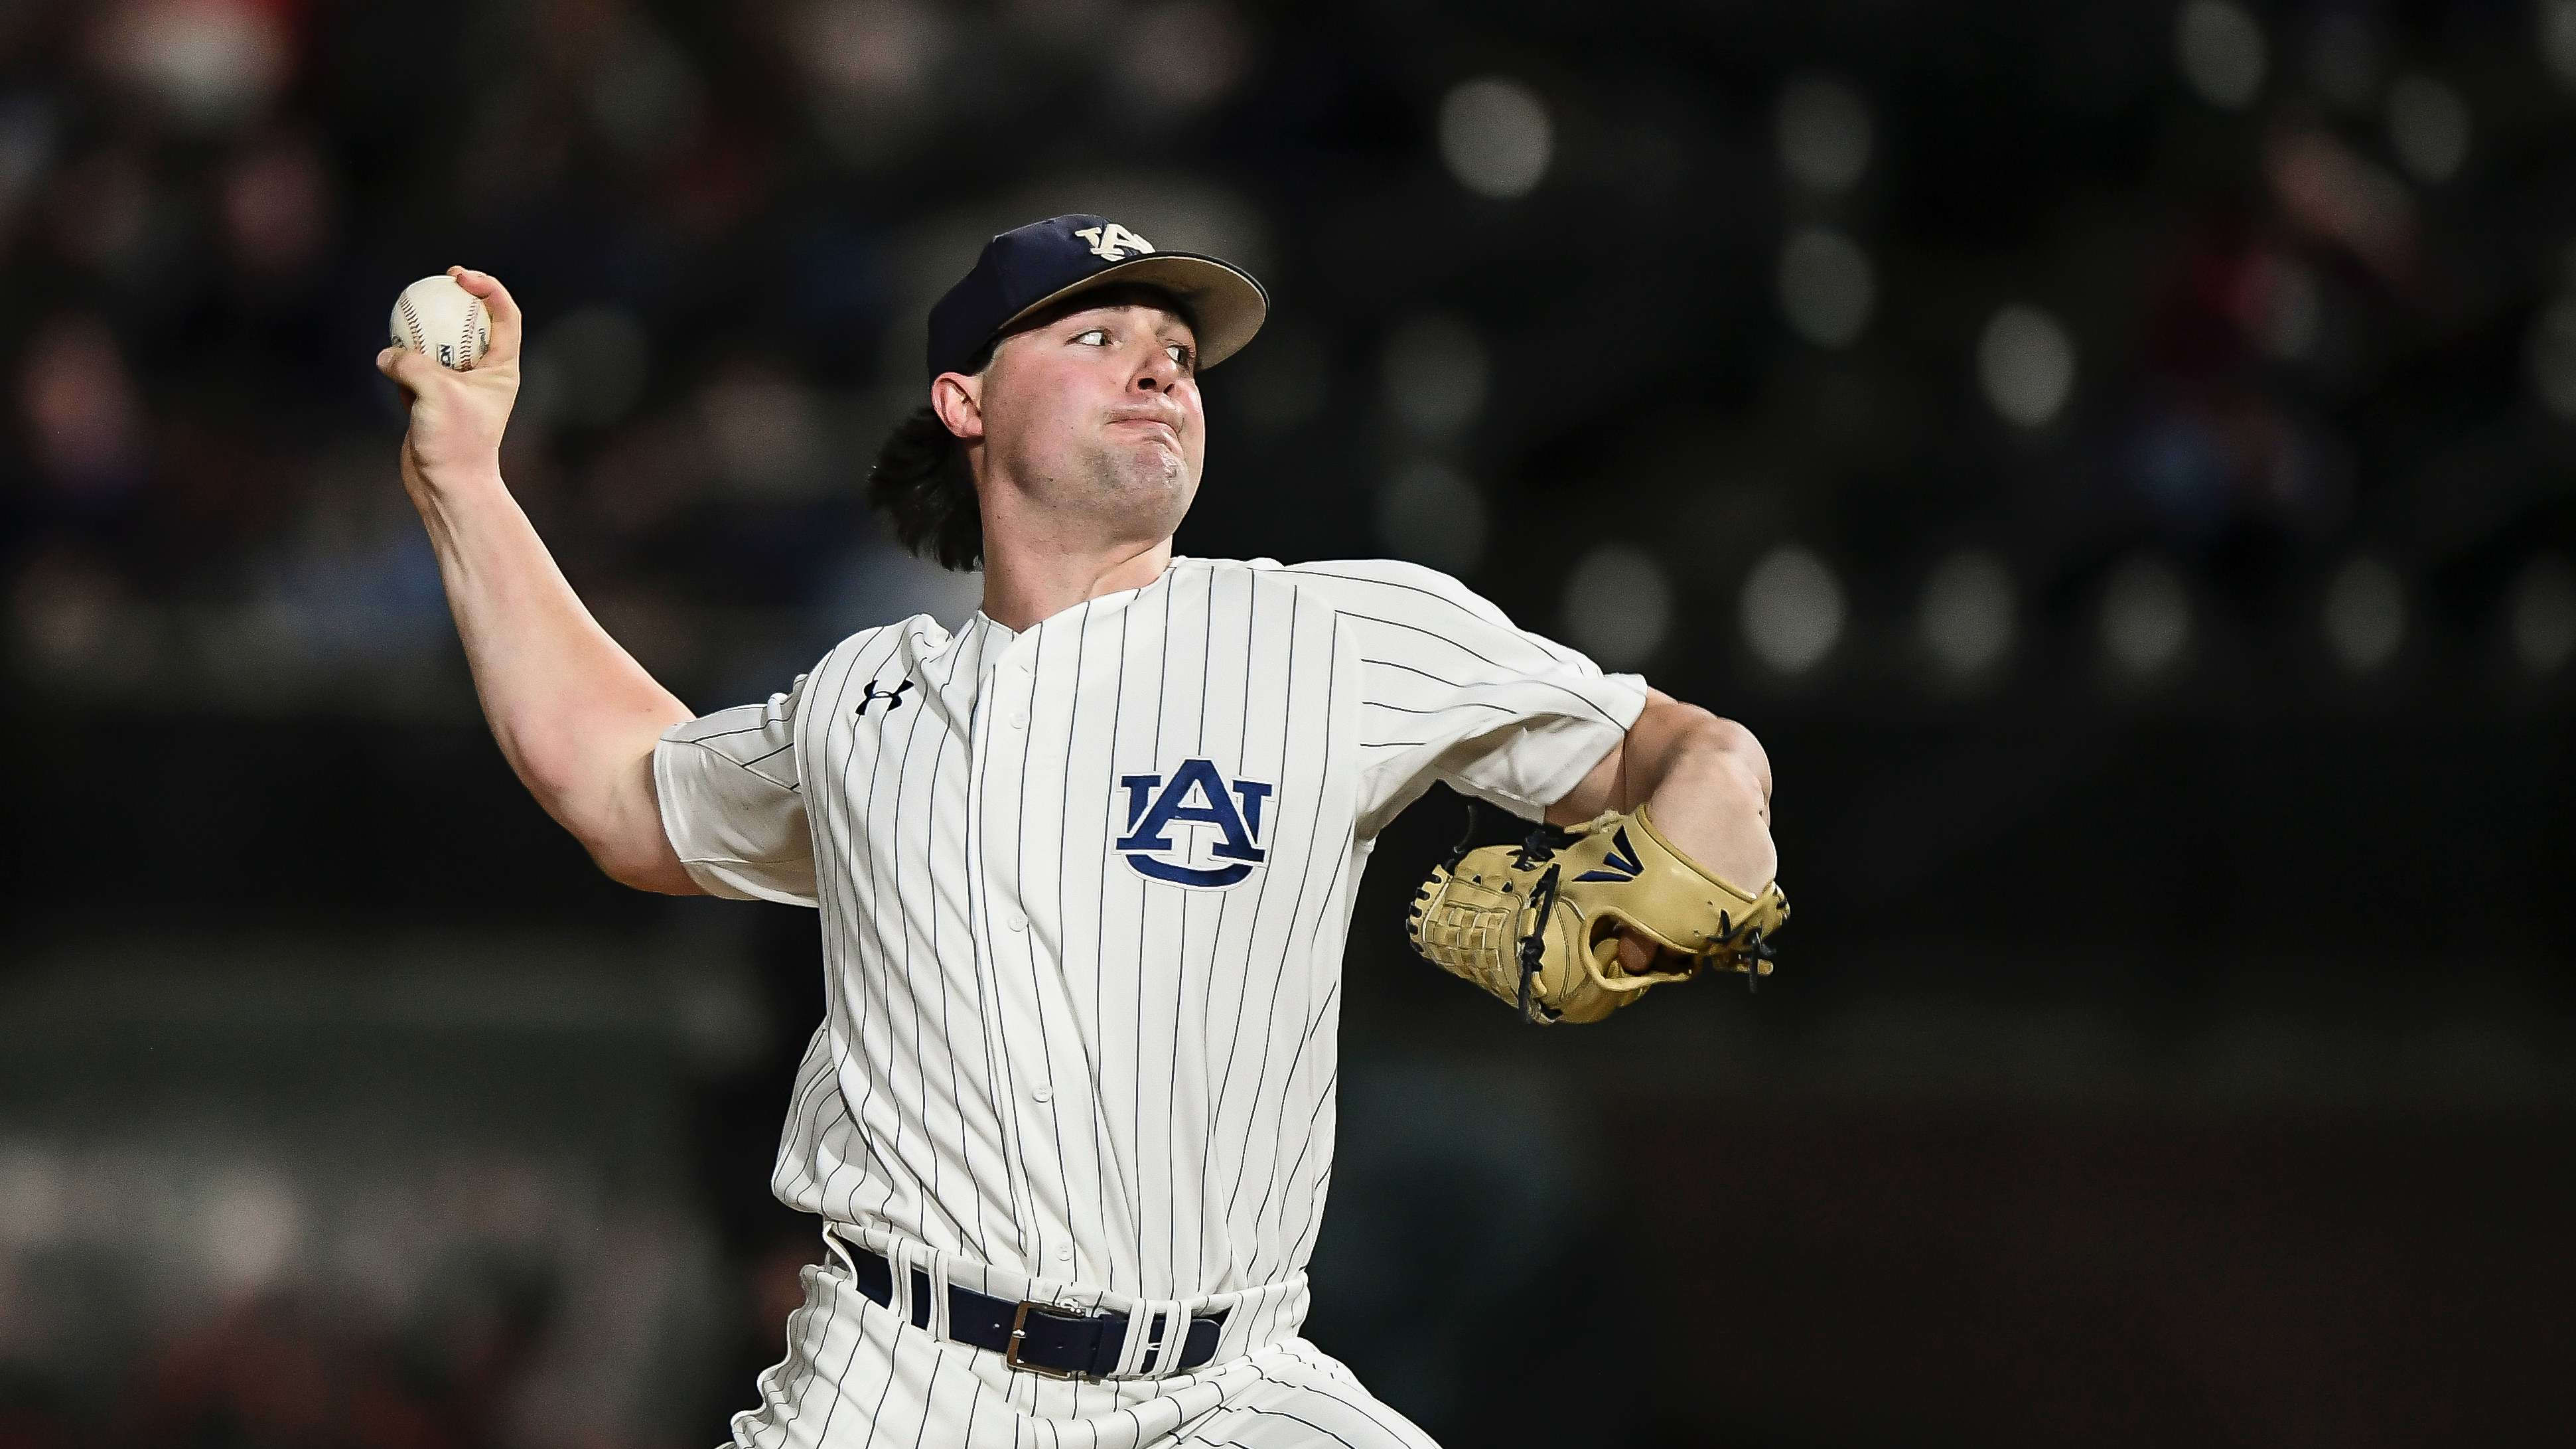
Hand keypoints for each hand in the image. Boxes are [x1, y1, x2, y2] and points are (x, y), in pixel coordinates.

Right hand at [376, 266, 523, 495]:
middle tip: (437, 280)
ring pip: (440, 345)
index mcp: (502, 368)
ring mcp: (456, 386)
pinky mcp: (430, 399)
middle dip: (458, 299)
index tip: (461, 278)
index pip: (505, 316)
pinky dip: (402, 357)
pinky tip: (387, 350)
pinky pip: (415, 367)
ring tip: (406, 310)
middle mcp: (483, 374)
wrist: (447, 486)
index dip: (489, 289)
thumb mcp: (436, 393)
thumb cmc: (455, 441)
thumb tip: (387, 354)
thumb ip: (412, 364)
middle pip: (474, 324)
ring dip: (424, 329)